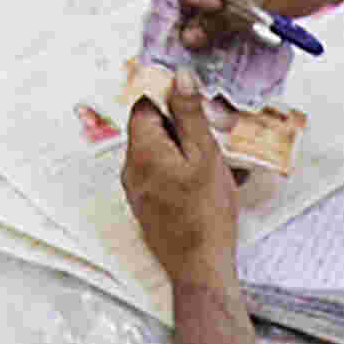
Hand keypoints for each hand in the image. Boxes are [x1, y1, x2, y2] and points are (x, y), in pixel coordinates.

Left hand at [118, 77, 241, 288]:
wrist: (200, 267)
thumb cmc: (206, 211)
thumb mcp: (205, 155)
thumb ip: (189, 114)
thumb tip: (179, 76)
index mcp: (141, 150)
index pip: (144, 104)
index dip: (168, 97)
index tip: (194, 103)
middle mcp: (130, 168)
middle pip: (149, 128)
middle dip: (179, 125)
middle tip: (210, 133)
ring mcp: (136, 190)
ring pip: (156, 152)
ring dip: (181, 148)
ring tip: (212, 160)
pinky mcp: (146, 206)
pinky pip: (158, 174)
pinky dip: (178, 169)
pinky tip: (204, 181)